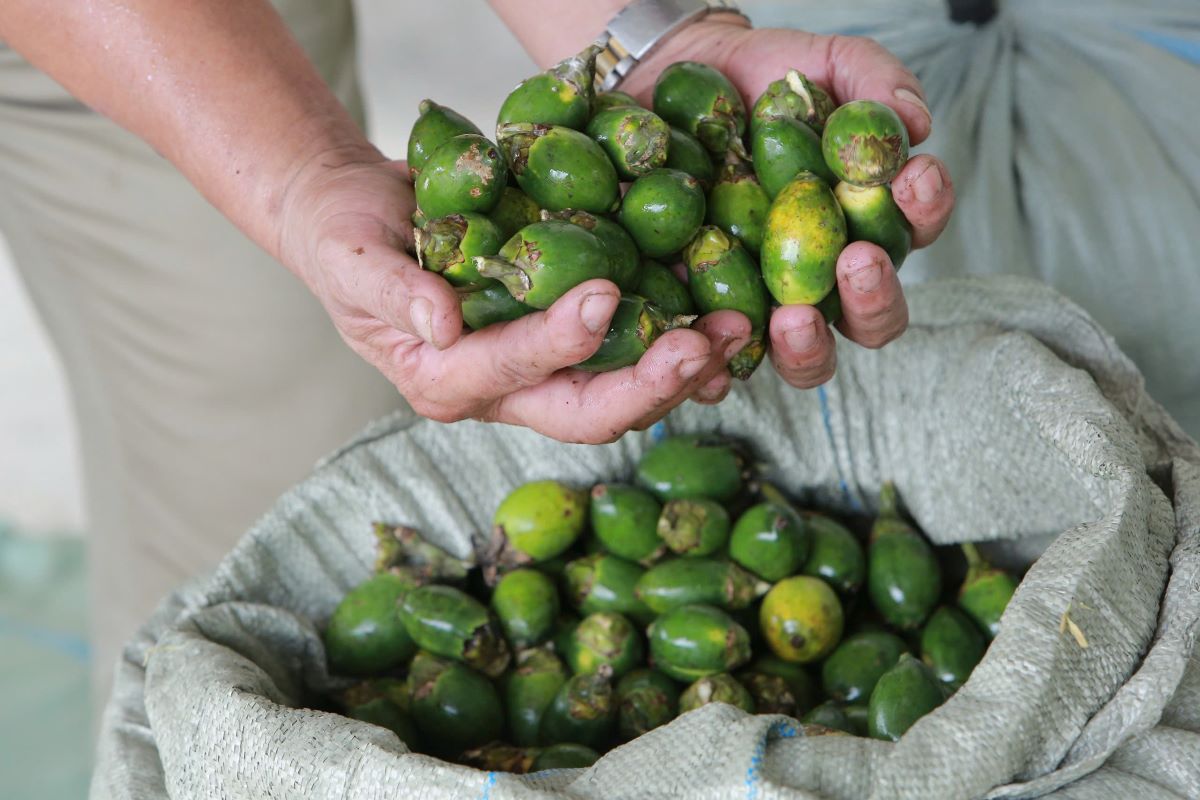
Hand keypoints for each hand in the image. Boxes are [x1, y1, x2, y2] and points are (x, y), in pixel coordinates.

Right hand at [276, 150, 750, 443]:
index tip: (604, 293)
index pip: (507, 371)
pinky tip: (719, 307)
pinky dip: (674, 337)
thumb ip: (390, 292)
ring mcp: (538, 374)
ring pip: (619, 393)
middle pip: (584, 411)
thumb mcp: (350, 256)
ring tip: (735, 328)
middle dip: (648, 385)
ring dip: (680, 369)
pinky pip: (628, 354)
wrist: (364, 220)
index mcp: (443, 379)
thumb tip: (441, 323)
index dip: (558, 341)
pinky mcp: (567, 343)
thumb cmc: (346, 236)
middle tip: (705, 342)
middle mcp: (499, 393)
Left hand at [624, 20, 955, 392]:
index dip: (925, 209)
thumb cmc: (756, 81)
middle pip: (871, 317)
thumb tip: (915, 123)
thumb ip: (870, 79)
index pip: (914, 230)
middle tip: (857, 261)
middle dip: (874, 296)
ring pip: (805, 356)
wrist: (667, 84)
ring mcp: (766, 306)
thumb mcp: (818, 62)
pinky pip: (715, 363)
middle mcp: (824, 277)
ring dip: (809, 347)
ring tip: (795, 318)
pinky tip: (710, 355)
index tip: (913, 177)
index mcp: (866, 221)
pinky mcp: (704, 321)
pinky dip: (717, 370)